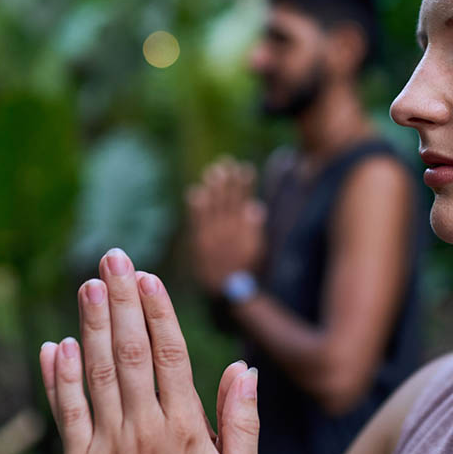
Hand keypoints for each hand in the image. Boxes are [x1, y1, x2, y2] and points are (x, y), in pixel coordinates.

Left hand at [39, 248, 259, 453]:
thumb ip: (243, 422)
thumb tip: (244, 366)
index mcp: (186, 430)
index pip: (170, 356)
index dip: (158, 312)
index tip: (148, 276)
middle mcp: (143, 431)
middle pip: (131, 353)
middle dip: (121, 301)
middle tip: (113, 258)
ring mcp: (106, 448)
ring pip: (97, 374)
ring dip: (91, 327)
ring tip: (87, 285)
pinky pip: (66, 415)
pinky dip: (58, 379)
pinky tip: (56, 345)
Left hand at [188, 157, 265, 293]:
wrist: (229, 290)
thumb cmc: (247, 269)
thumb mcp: (258, 249)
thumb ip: (255, 228)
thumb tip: (255, 206)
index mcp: (244, 228)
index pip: (244, 200)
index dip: (245, 184)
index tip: (245, 168)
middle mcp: (229, 229)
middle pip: (228, 200)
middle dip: (228, 181)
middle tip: (226, 163)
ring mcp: (213, 235)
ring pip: (213, 207)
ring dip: (213, 189)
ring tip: (213, 172)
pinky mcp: (200, 242)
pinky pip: (197, 220)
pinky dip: (196, 207)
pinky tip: (195, 192)